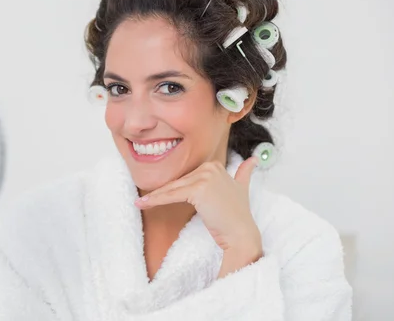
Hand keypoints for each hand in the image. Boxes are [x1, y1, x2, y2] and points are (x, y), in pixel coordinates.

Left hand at [134, 157, 262, 275]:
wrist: (241, 234)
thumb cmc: (237, 216)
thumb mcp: (241, 188)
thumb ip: (243, 173)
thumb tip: (252, 160)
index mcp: (215, 165)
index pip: (186, 178)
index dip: (172, 188)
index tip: (155, 195)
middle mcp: (210, 167)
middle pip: (179, 182)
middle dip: (161, 193)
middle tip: (143, 201)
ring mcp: (205, 177)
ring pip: (173, 189)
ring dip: (154, 197)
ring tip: (140, 203)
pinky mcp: (198, 189)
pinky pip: (172, 196)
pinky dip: (156, 200)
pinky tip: (144, 204)